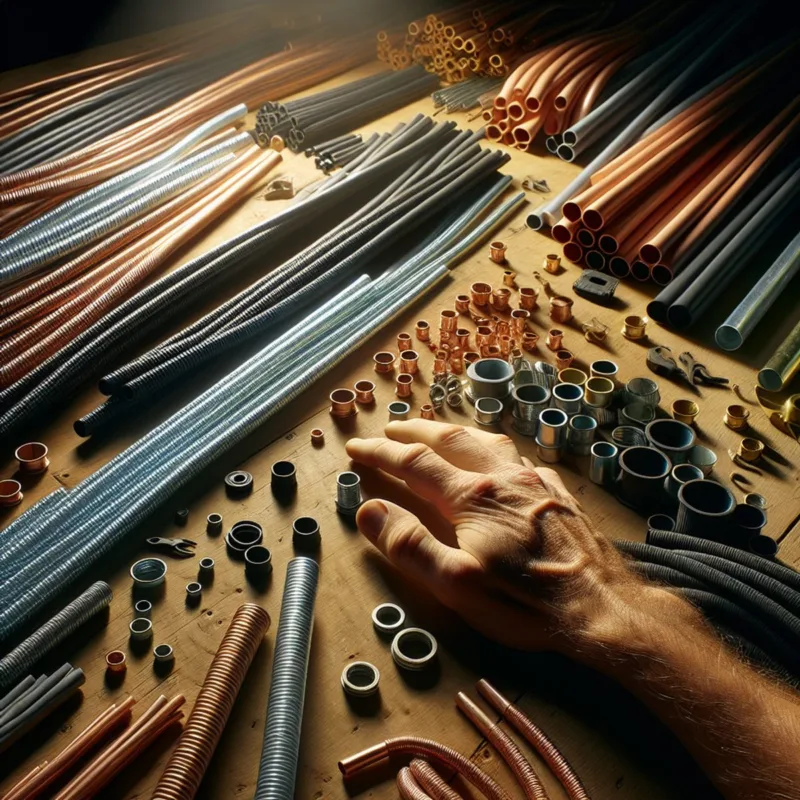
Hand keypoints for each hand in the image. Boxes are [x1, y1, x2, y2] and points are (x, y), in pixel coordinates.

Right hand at [345, 420, 648, 654]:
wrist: (602, 608)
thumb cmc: (526, 604)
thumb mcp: (456, 585)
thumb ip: (409, 545)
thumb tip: (369, 508)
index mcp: (473, 497)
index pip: (414, 462)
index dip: (381, 453)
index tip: (357, 447)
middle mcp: (503, 478)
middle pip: (451, 440)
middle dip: (415, 431)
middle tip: (391, 428)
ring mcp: (535, 482)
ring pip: (488, 441)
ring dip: (455, 432)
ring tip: (438, 430)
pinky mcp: (559, 494)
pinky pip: (520, 457)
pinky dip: (496, 448)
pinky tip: (499, 458)